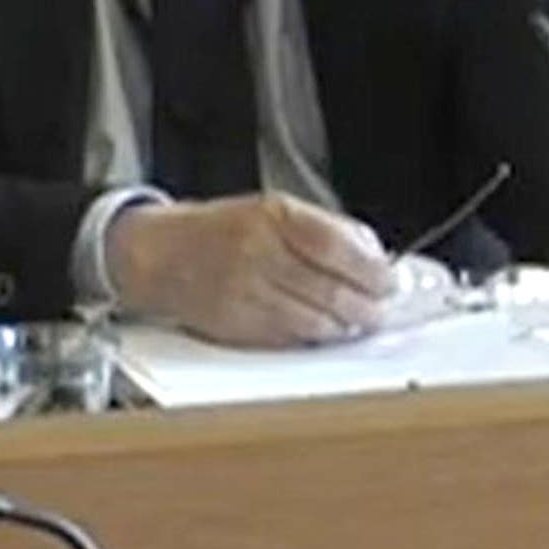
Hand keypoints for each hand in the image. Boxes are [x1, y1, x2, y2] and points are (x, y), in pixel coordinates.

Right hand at [105, 194, 395, 346]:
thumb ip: (326, 229)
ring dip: (345, 326)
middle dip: (367, 306)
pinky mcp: (234, 324)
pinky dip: (315, 338)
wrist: (158, 254)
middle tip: (381, 309)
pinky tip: (325, 331)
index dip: (372, 270)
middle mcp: (258, 253)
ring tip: (358, 322)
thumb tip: (374, 256)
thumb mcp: (274, 209)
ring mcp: (244, 292)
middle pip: (330, 290)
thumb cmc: (220, 231)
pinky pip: (288, 338)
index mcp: (274, 217)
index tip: (390, 281)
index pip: (338, 247)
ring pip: (313, 321)